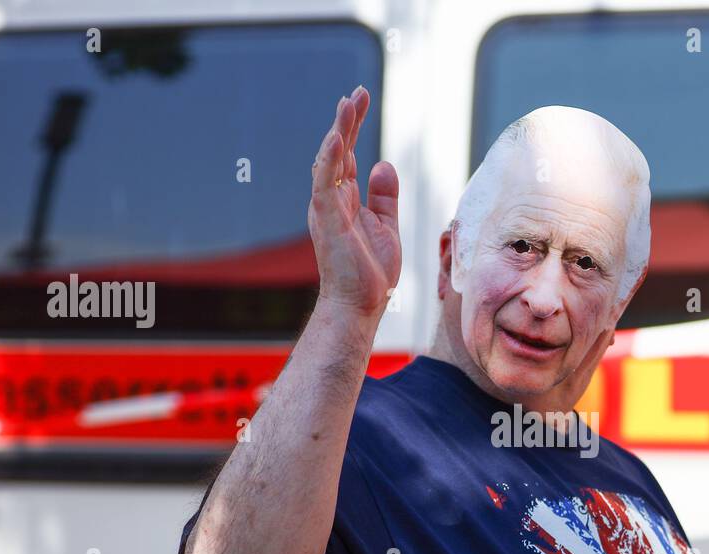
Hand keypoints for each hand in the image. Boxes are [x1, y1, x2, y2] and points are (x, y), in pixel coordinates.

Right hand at [308, 86, 400, 324]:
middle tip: (357, 93)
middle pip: (336, 151)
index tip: (360, 100)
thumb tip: (382, 164)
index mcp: (344, 200)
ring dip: (338, 131)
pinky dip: (328, 160)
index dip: (352, 127)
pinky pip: (323, 184)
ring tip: (348, 103)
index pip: (346, 155)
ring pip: (329, 161)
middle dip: (346, 121)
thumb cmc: (370, 273)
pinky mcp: (326, 220)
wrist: (360, 305)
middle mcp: (331, 200)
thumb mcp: (385, 226)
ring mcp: (326, 209)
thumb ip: (384, 196)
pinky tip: (335, 139)